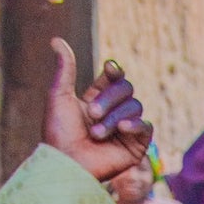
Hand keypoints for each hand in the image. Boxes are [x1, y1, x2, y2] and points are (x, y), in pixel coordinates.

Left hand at [44, 38, 151, 180]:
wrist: (67, 164)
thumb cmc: (59, 133)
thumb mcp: (59, 95)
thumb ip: (64, 68)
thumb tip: (56, 39)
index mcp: (97, 99)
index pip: (114, 77)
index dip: (114, 72)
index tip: (109, 69)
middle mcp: (114, 112)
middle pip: (126, 89)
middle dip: (109, 99)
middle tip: (91, 114)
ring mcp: (127, 129)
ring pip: (135, 106)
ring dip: (115, 117)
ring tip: (97, 133)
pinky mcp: (137, 146)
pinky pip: (146, 126)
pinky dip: (135, 124)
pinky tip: (123, 129)